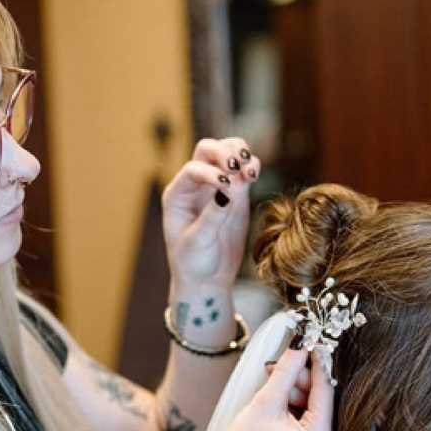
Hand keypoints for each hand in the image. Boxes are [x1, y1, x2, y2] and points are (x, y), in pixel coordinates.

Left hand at [162, 138, 260, 290]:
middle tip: (237, 166)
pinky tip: (254, 175)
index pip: (192, 169)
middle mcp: (195, 186)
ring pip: (228, 153)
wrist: (207, 280)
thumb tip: (229, 191)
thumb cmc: (193, 263)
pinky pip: (244, 171)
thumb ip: (212, 216)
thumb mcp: (198, 242)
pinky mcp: (236, 195)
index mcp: (176, 195)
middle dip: (224, 152)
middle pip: (208, 150)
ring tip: (249, 170)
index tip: (225, 185)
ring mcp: (216, 187)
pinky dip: (251, 166)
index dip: (210, 172)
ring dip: (240, 153)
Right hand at [203, 347, 334, 430]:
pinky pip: (305, 420)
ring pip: (311, 407)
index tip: (312, 341)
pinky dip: (291, 406)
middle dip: (298, 379)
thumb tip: (300, 345)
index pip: (325, 389)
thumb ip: (286, 370)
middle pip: (318, 398)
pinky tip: (274, 400)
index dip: (317, 362)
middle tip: (277, 366)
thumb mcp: (266, 402)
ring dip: (292, 391)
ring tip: (270, 384)